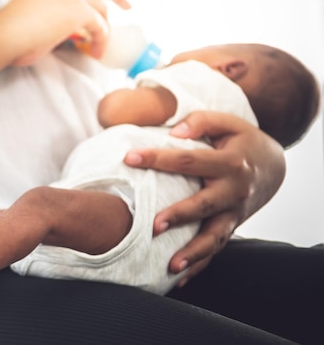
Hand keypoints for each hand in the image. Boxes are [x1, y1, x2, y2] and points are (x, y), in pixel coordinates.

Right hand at [0, 0, 129, 65]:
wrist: (3, 36)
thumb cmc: (9, 35)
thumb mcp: (33, 17)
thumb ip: (52, 17)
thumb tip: (66, 32)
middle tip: (125, 7)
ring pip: (101, 9)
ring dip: (103, 30)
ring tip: (98, 48)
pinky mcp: (78, 11)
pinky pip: (100, 26)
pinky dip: (101, 40)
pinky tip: (95, 51)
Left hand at [123, 111, 285, 284]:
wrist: (272, 167)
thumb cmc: (240, 141)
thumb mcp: (228, 122)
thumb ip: (201, 122)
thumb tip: (175, 133)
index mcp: (230, 163)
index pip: (189, 160)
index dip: (158, 158)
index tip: (130, 158)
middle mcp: (234, 191)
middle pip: (204, 205)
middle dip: (179, 215)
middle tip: (153, 225)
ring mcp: (234, 214)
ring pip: (214, 238)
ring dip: (193, 253)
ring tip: (171, 266)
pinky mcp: (230, 227)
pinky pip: (215, 250)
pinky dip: (199, 266)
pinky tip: (178, 280)